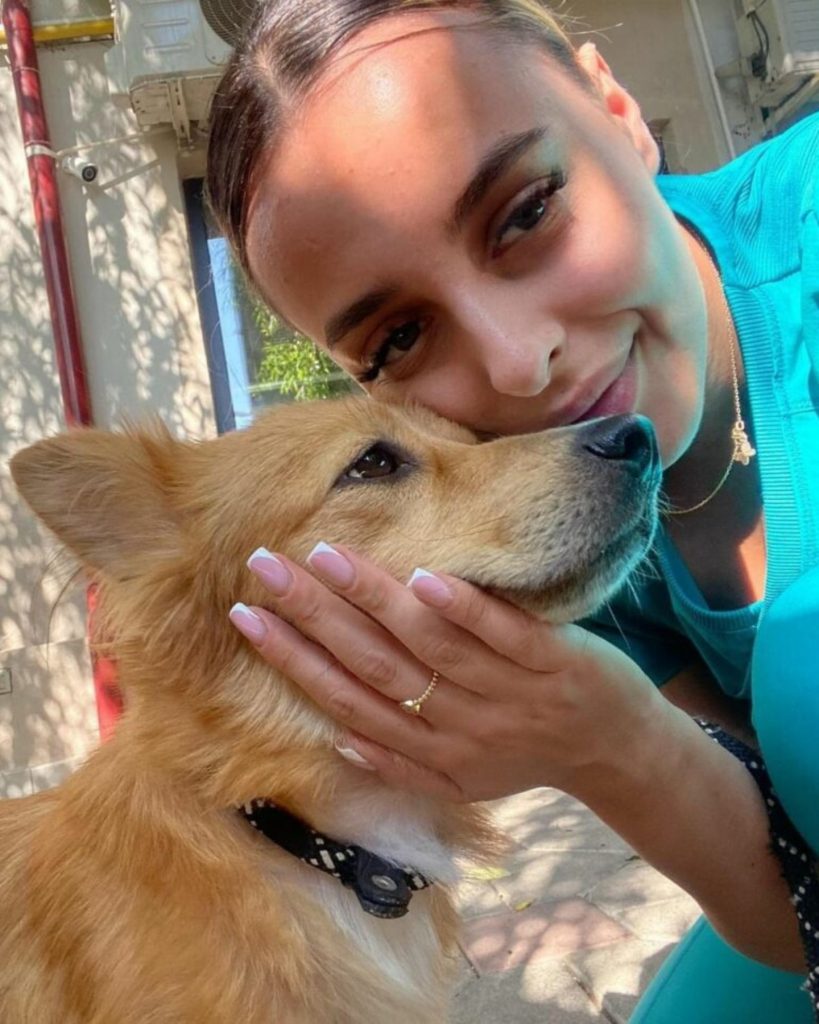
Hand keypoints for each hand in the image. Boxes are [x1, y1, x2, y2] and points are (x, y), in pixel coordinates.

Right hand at [229, 542, 665, 802]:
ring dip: (375, 602)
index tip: (249, 616)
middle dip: (314, 617)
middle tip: (266, 568)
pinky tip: (424, 577)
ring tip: (326, 557)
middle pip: (376, 668)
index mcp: (430, 754)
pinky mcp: (559, 666)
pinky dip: (467, 610)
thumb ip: (401, 762)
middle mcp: (462, 727)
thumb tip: (334, 736)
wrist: (620, 754)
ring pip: (431, 646)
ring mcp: (511, 695)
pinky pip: (507, 636)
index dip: (294, 660)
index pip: (346, 701)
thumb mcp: (461, 779)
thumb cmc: (530, 753)